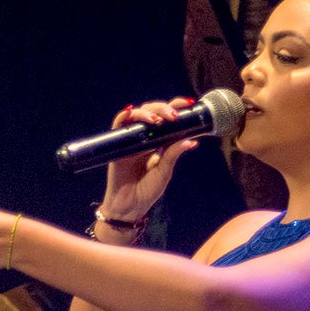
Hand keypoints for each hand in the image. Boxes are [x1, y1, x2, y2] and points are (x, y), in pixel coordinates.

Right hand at [101, 97, 199, 221]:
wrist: (129, 207)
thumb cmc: (147, 191)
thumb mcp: (164, 171)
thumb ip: (173, 154)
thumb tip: (192, 140)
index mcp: (158, 142)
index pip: (166, 119)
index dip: (175, 107)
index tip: (188, 103)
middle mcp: (144, 137)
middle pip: (152, 112)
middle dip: (163, 109)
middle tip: (174, 115)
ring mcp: (130, 140)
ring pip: (136, 115)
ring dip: (147, 112)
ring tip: (158, 120)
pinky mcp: (117, 145)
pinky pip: (118, 125)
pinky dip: (124, 116)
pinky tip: (131, 112)